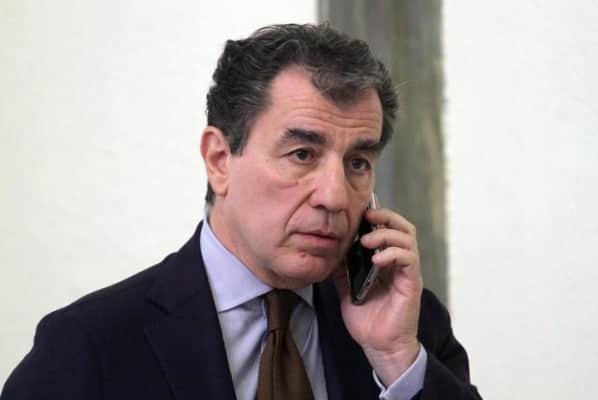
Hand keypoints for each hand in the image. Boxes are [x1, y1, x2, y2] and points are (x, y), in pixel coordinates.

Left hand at [333, 207, 422, 385]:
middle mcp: (400, 263)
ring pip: (408, 239)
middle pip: (403, 227)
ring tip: (367, 241)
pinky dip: (393, 254)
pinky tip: (377, 260)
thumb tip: (329, 250)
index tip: (360, 213)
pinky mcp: (412, 283)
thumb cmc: (366, 320)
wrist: (378, 346)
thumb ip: (342, 269)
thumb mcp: (346, 288)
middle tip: (367, 217)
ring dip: (386, 235)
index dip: (378, 216)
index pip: (389, 228)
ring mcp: (407, 272)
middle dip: (386, 217)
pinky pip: (409, 260)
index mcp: (386, 261)